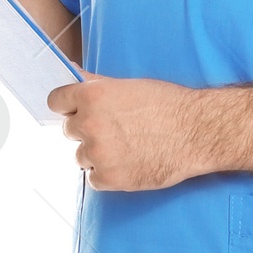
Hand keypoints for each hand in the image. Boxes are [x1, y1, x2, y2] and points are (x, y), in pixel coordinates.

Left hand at [48, 73, 213, 190]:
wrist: (197, 132)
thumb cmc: (168, 105)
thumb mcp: (129, 85)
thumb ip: (95, 83)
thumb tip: (73, 73)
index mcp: (92, 96)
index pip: (56, 102)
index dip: (68, 107)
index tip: (76, 112)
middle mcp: (90, 124)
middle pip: (69, 132)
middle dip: (86, 131)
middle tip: (114, 131)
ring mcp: (98, 153)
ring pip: (81, 156)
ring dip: (97, 154)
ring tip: (125, 148)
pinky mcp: (109, 178)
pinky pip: (93, 179)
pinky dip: (107, 174)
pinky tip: (128, 163)